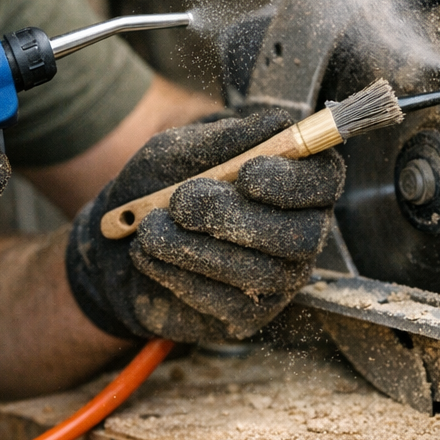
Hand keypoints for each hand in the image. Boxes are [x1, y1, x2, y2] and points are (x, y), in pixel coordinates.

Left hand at [66, 110, 344, 342]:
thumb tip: (278, 123)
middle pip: (304, 236)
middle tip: (182, 202)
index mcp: (294, 181)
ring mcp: (278, 279)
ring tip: (152, 226)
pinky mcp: (247, 315)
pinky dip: (181, 275)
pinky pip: (227, 303)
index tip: (249, 173)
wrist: (115, 239)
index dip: (294, 181)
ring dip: (198, 247)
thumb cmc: (159, 184)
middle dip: (238, 218)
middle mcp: (299, 231)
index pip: (324, 182)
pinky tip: (150, 252)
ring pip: (263, 273)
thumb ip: (225, 139)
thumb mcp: (180, 149)